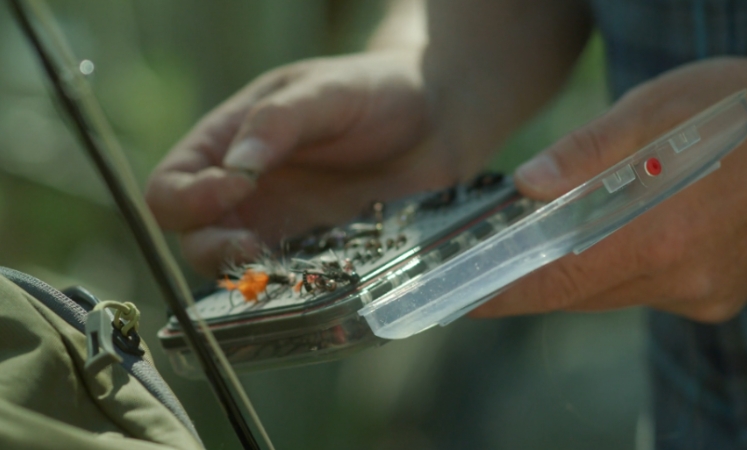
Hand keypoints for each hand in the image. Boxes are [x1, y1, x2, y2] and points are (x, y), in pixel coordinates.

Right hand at [146, 52, 479, 275]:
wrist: (438, 122)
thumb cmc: (375, 91)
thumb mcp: (325, 91)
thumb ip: (278, 121)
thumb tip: (236, 168)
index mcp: (228, 144)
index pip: (172, 186)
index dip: (188, 198)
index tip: (233, 187)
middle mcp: (247, 193)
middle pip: (194, 239)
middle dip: (211, 249)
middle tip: (251, 247)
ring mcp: (283, 227)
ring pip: (238, 271)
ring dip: (250, 277)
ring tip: (281, 270)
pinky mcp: (322, 252)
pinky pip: (292, 281)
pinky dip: (293, 289)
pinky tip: (314, 281)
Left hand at [473, 55, 746, 321]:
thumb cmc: (738, 109)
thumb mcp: (654, 109)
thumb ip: (586, 152)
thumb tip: (527, 185)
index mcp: (662, 233)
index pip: (561, 281)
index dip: (506, 293)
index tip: (465, 299)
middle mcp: (683, 278)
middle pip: (581, 293)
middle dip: (535, 278)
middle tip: (497, 257)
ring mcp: (704, 294)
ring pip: (610, 295)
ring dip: (576, 271)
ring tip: (555, 235)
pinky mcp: (717, 297)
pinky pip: (644, 291)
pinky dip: (617, 269)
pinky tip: (621, 233)